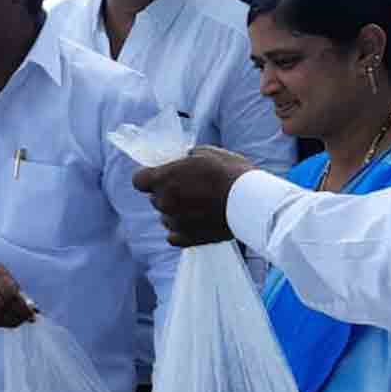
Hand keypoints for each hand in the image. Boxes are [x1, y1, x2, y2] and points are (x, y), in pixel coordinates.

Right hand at [0, 260, 35, 327]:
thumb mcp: (4, 274)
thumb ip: (17, 290)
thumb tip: (32, 308)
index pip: (10, 292)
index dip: (22, 306)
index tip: (32, 313)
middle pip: (2, 305)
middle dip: (17, 315)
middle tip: (27, 319)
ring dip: (10, 322)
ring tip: (19, 321)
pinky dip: (1, 323)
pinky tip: (9, 322)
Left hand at [131, 146, 253, 246]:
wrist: (252, 202)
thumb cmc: (231, 173)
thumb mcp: (208, 153)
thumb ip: (187, 159)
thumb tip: (184, 160)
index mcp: (164, 179)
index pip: (138, 180)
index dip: (149, 177)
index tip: (162, 176)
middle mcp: (164, 202)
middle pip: (155, 198)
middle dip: (167, 193)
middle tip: (191, 188)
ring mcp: (173, 222)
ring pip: (165, 216)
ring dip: (176, 211)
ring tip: (200, 206)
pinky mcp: (186, 239)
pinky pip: (174, 235)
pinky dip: (182, 230)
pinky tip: (197, 222)